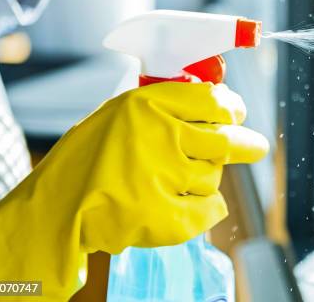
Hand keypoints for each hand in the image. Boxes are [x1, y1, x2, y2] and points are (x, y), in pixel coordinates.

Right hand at [0, 82, 268, 299]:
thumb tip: (216, 102)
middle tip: (256, 146)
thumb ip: (165, 107)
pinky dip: (209, 208)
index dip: (233, 107)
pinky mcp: (166, 214)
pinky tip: (193, 205)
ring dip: (207, 177)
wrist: (57, 207)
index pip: (213, 100)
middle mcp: (162, 136)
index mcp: (149, 104)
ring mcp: (165, 176)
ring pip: (213, 175)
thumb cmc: (88, 157)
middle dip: (248, 144)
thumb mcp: (121, 114)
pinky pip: (210, 209)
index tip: (237, 113)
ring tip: (180, 180)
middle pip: (226, 140)